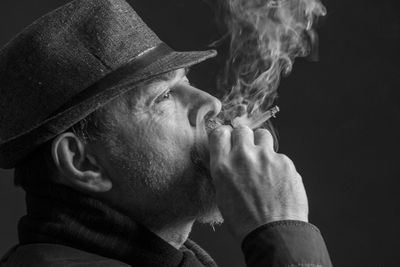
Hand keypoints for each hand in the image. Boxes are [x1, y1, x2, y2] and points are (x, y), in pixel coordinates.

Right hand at [209, 125, 308, 241]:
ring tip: (263, 162)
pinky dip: (277, 164)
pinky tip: (278, 181)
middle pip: (242, 130)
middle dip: (243, 138)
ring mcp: (266, 157)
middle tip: (247, 151)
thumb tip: (228, 159)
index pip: (219, 133)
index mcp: (223, 166)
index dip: (224, 135)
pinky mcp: (285, 162)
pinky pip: (279, 155)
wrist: (273, 234)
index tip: (228, 140)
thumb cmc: (245, 221)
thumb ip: (224, 171)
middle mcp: (243, 156)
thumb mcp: (222, 195)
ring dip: (261, 145)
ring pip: (263, 136)